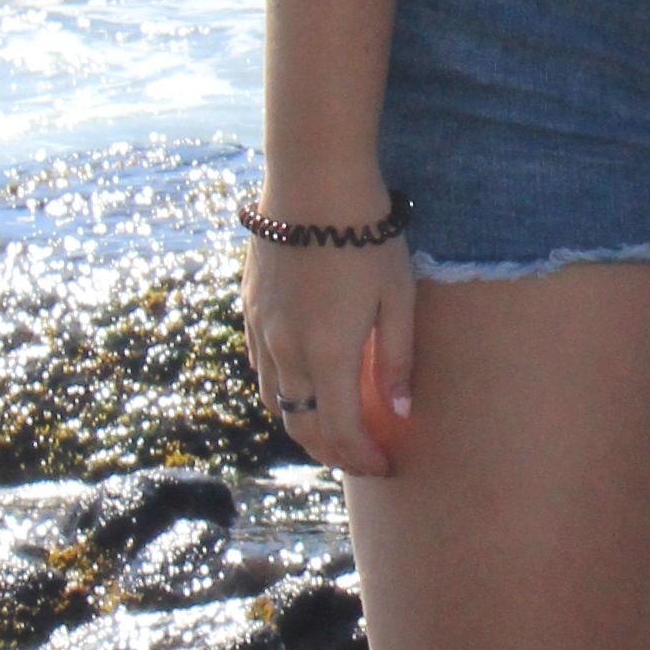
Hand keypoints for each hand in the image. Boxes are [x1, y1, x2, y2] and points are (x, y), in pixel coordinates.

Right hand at [245, 241, 423, 476]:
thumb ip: (397, 358)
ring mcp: (262, 330)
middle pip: (301, 426)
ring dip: (302, 424)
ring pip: (274, 401)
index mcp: (328, 355)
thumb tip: (400, 412)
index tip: (383, 468)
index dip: (361, 459)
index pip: (340, 432)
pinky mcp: (249, 308)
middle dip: (330, 452)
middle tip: (359, 458)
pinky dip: (282, 391)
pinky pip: (261, 367)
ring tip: (332, 428)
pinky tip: (303, 385)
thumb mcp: (397, 297)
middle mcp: (286, 351)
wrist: (312, 181)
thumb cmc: (366, 236)